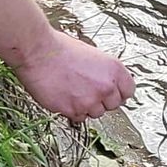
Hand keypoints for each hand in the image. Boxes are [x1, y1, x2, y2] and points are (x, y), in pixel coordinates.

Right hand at [14, 29, 134, 121]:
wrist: (38, 52)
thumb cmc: (60, 48)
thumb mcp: (92, 55)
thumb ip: (104, 72)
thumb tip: (107, 83)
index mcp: (114, 69)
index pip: (128, 91)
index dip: (118, 92)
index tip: (111, 92)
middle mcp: (106, 86)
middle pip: (113, 105)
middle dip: (102, 100)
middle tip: (87, 90)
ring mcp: (90, 100)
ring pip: (96, 113)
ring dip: (86, 106)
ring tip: (72, 90)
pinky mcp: (74, 110)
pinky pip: (79, 117)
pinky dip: (72, 110)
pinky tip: (64, 96)